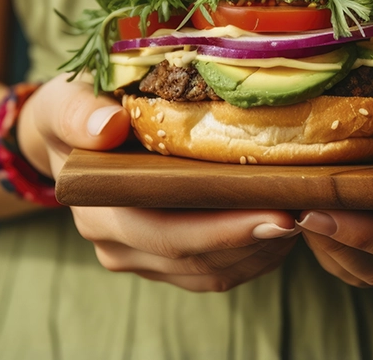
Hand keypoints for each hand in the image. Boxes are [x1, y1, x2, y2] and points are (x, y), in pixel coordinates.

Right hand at [17, 74, 299, 291]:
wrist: (68, 129)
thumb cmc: (75, 106)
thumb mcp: (68, 98)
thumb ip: (80, 114)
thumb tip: (107, 128)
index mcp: (96, 205)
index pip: (163, 231)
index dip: (221, 230)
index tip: (275, 211)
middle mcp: (114, 241)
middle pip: (194, 260)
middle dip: (254, 241)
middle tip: (305, 215)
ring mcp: (137, 255)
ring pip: (208, 273)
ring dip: (259, 252)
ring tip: (304, 217)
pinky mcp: (160, 257)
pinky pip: (211, 272)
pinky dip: (250, 255)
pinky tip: (281, 226)